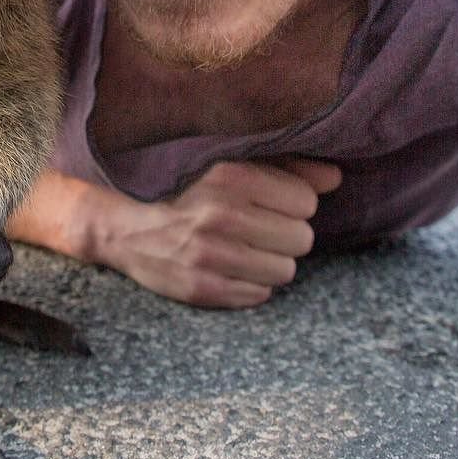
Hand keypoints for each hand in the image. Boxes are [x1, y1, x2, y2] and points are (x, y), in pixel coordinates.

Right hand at [8, 160, 340, 308]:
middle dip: (285, 232)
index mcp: (228, 175)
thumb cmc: (183, 189)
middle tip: (258, 225)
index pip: (306, 201)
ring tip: (243, 246)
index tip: (272, 201)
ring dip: (271, 260)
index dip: (294, 202)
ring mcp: (209, 256)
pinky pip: (260, 294)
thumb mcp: (227, 164)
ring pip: (286, 270)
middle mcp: (219, 215)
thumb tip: (335, 177)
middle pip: (301, 238)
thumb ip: (285, 166)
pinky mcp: (202, 289)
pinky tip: (228, 265)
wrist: (122, 226)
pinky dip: (251, 282)